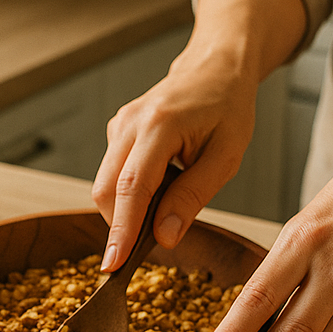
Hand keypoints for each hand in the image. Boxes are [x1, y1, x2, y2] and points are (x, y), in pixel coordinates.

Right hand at [93, 0, 306, 274]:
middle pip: (105, 190)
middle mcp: (130, 123)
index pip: (131, 188)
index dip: (121, 230)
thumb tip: (164, 236)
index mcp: (160, 125)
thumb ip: (193, 196)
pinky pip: (112, 173)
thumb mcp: (226, 156)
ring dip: (125, 211)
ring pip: (104, 184)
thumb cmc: (227, 107)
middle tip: (141, 254)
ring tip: (163, 212)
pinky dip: (129, 194)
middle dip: (118, 227)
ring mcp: (119, 125)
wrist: (216, 67)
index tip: (113, 264)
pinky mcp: (117, 132)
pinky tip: (160, 188)